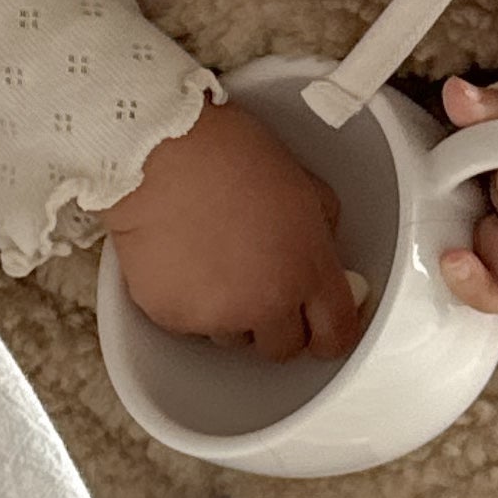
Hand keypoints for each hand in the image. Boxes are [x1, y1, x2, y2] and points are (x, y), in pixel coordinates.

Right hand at [97, 95, 367, 363]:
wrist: (161, 149)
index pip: (336, 334)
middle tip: (260, 287)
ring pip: (233, 337)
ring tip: (213, 264)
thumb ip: (321, 231)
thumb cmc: (228, 153)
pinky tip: (181, 262)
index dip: (330, 335)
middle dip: (277, 324)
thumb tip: (321, 253)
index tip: (322, 331)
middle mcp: (266, 303)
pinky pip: (188, 325)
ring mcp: (216, 314)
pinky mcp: (171, 316)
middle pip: (283, 348)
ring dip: (230, 314)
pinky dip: (187, 303)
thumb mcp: (303, 184)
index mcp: (307, 269)